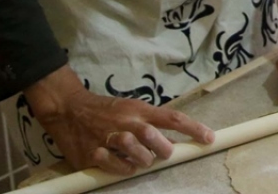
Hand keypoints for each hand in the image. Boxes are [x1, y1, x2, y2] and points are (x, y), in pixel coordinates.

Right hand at [24, 65, 214, 174]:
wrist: (68, 108)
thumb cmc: (106, 111)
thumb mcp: (131, 110)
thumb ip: (152, 125)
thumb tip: (176, 143)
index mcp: (138, 110)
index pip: (172, 117)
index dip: (193, 128)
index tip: (209, 138)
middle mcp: (125, 122)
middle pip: (154, 136)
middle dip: (164, 150)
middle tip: (164, 154)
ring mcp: (107, 137)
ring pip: (136, 152)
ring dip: (144, 161)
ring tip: (142, 160)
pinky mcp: (91, 153)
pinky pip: (115, 166)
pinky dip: (123, 170)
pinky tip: (123, 166)